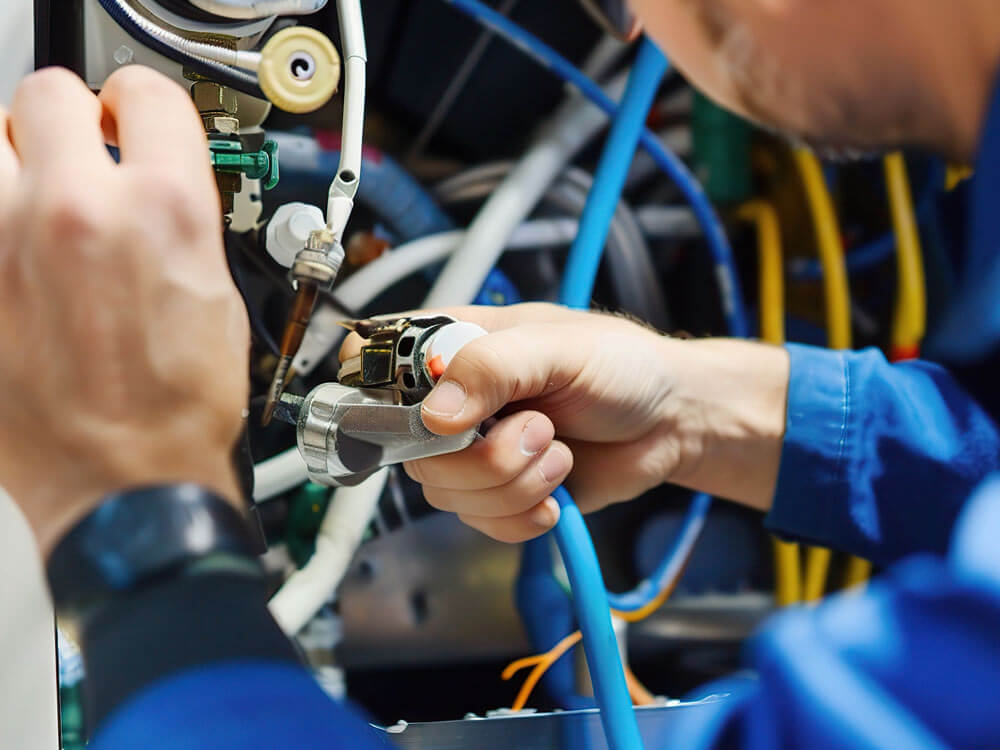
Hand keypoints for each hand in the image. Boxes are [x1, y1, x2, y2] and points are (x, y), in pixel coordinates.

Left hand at [0, 67, 249, 555]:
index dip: (141, 106)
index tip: (132, 122)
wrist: (124, 484)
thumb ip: (180, 219)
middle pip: (49, 93)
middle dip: (71, 121)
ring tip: (31, 199)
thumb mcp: (218, 296)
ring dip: (10, 157)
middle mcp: (77, 210)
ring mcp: (3, 242)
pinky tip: (15, 254)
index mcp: (164, 210)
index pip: (145, 94)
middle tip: (80, 155)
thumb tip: (153, 181)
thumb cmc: (178, 410)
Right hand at [344, 304, 789, 542]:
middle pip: (411, 450)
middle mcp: (453, 402)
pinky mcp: (499, 495)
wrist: (670, 421)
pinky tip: (556, 489)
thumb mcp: (560, 348)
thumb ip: (494, 369)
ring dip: (515, 484)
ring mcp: (473, 453)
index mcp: (453, 346)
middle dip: (484, 456)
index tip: (427, 419)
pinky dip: (526, 515)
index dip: (380, 397)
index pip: (378, 366)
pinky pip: (483, 524)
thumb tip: (434, 414)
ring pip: (447, 494)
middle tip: (541, 429)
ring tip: (558, 452)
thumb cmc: (621, 365)